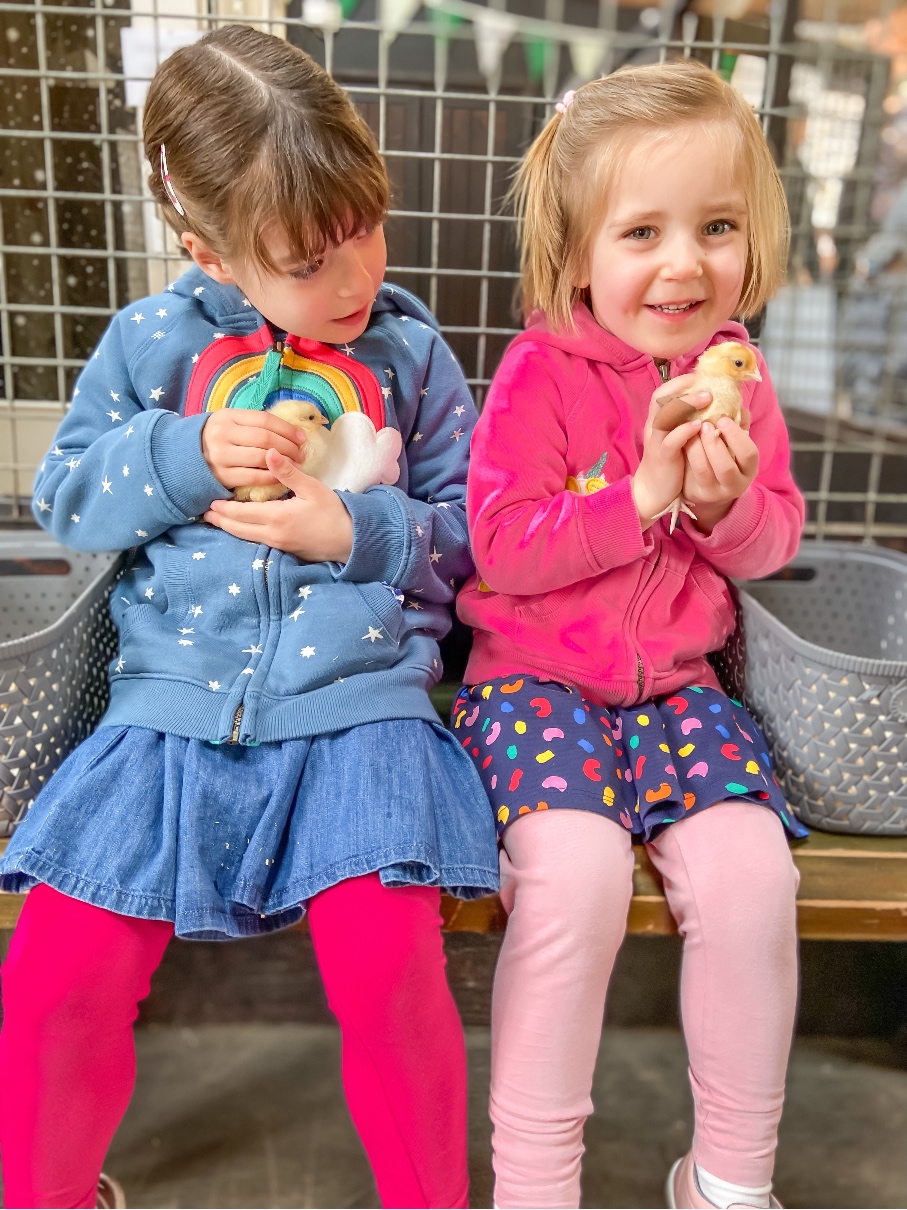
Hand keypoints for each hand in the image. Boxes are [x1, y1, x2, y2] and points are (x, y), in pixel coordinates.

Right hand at [201, 409, 306, 490]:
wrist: (186, 459)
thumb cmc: (217, 440)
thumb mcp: (229, 424)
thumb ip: (252, 424)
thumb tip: (290, 431)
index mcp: (226, 416)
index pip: (264, 420)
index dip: (287, 429)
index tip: (302, 438)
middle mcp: (222, 434)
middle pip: (265, 439)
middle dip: (288, 447)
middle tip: (300, 454)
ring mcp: (221, 456)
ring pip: (261, 458)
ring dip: (283, 463)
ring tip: (294, 466)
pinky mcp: (222, 476)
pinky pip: (253, 477)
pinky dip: (271, 477)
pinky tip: (280, 477)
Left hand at [204, 449, 353, 561]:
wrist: (350, 541)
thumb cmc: (333, 512)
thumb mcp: (312, 488)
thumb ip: (287, 472)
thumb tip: (269, 452)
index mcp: (277, 517)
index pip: (242, 513)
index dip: (225, 507)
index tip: (210, 500)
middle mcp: (272, 534)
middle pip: (238, 529)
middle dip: (221, 520)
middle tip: (205, 513)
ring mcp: (277, 545)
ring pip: (246, 537)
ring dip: (229, 529)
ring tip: (216, 521)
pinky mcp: (284, 550)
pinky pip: (256, 541)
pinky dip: (243, 533)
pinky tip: (241, 528)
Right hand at [631, 374, 707, 529]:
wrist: (654, 490)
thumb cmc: (671, 462)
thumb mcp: (678, 437)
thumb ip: (689, 420)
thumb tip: (715, 404)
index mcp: (658, 420)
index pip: (664, 392)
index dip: (680, 381)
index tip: (702, 376)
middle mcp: (654, 426)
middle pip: (661, 398)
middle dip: (684, 387)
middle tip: (708, 385)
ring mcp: (657, 440)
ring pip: (665, 415)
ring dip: (686, 404)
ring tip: (708, 398)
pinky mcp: (662, 457)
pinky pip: (671, 440)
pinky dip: (685, 431)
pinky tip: (700, 426)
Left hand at [681, 411, 756, 533]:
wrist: (707, 486)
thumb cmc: (723, 456)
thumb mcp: (734, 443)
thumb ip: (737, 424)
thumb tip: (734, 399)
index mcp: (748, 470)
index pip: (749, 454)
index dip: (737, 436)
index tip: (723, 419)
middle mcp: (734, 485)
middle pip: (726, 467)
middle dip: (714, 443)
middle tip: (704, 423)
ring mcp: (712, 493)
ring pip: (703, 470)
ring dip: (696, 447)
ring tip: (692, 430)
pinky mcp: (694, 494)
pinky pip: (688, 474)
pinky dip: (685, 454)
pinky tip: (682, 439)